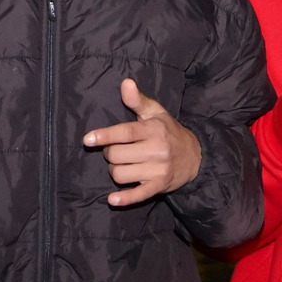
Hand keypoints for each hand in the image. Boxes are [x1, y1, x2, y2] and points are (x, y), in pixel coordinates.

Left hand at [84, 79, 201, 207]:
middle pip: (116, 155)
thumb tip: (125, 82)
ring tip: (123, 165)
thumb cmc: (168, 131)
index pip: (125, 132)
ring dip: (115, 171)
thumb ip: (137, 100)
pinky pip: (138, 194)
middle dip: (110, 153)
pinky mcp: (158, 186)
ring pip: (120, 174)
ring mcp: (158, 170)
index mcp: (153, 130)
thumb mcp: (155, 112)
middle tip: (117, 150)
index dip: (105, 136)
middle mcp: (156, 150)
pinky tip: (113, 199)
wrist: (194, 156)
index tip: (88, 139)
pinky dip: (124, 198)